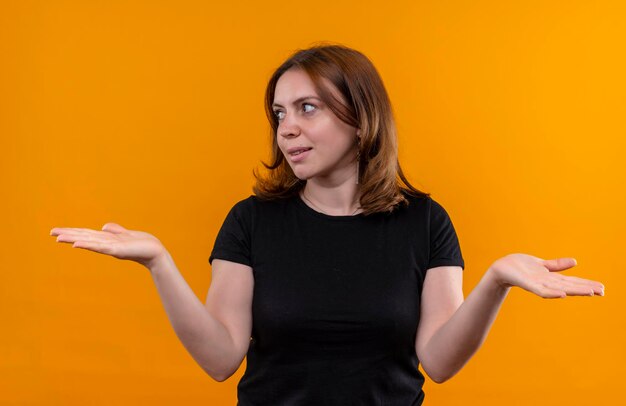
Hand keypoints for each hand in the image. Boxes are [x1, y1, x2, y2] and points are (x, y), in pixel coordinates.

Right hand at [50, 222, 167, 269]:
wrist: (155, 252)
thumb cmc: (142, 244)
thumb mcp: (126, 234)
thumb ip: (114, 230)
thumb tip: (103, 226)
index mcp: (107, 239)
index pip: (86, 234)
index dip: (72, 232)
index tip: (56, 231)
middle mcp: (106, 243)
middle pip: (84, 237)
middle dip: (68, 235)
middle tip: (51, 233)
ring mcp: (111, 247)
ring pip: (89, 242)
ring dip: (74, 239)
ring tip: (59, 238)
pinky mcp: (117, 250)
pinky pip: (100, 247)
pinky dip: (88, 245)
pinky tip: (77, 244)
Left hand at [488, 253, 604, 298]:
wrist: (501, 268)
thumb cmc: (520, 267)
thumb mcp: (541, 264)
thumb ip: (556, 265)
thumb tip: (575, 262)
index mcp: (551, 278)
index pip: (572, 281)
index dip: (586, 284)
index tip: (602, 288)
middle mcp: (547, 283)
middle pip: (569, 286)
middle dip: (585, 288)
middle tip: (602, 292)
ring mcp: (538, 284)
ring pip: (559, 289)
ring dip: (574, 291)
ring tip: (590, 292)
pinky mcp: (527, 284)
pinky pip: (540, 290)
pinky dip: (551, 293)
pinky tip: (562, 294)